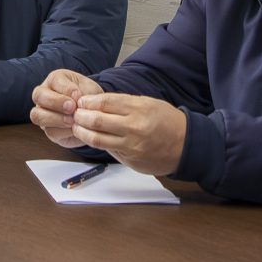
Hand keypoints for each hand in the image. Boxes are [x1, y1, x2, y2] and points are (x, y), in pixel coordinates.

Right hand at [28, 69, 103, 147]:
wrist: (94, 113)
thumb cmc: (90, 97)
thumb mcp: (90, 89)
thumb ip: (84, 93)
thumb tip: (76, 102)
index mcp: (55, 80)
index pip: (54, 81)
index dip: (66, 89)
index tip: (79, 96)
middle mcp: (44, 95)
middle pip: (38, 96)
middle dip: (55, 102)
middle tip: (72, 108)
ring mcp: (43, 112)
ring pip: (37, 115)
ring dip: (56, 118)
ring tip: (72, 121)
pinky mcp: (49, 129)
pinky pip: (49, 131)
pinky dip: (63, 131)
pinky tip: (74, 129)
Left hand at [68, 91, 186, 177]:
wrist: (186, 145)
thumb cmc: (167, 121)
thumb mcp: (148, 103)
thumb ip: (124, 103)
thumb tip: (97, 104)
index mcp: (139, 108)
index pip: (104, 102)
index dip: (88, 102)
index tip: (81, 102)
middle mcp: (134, 127)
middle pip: (96, 120)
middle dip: (80, 116)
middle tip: (75, 114)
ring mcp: (131, 145)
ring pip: (96, 138)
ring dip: (82, 132)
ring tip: (77, 127)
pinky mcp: (130, 159)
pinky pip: (107, 150)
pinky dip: (96, 143)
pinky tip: (91, 138)